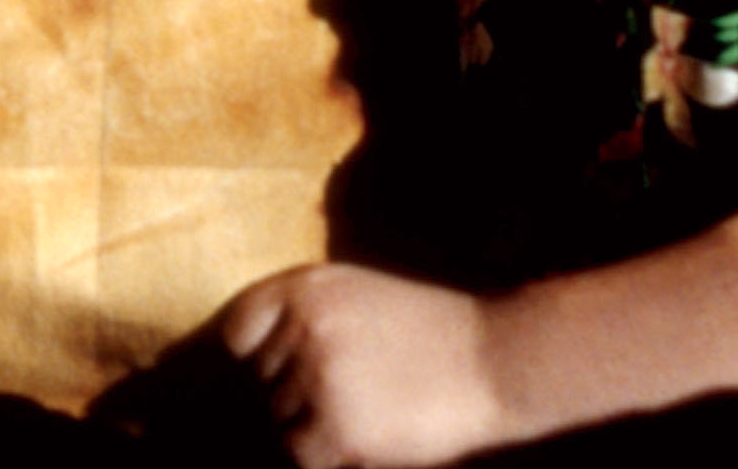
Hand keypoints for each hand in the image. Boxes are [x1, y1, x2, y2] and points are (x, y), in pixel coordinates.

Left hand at [221, 264, 501, 468]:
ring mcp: (319, 378)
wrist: (499, 360)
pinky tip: (371, 437)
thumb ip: (302, 314)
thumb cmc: (431, 330)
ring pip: (281, 421)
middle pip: (261, 381)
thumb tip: (251, 357)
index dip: (256, 355)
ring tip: (371, 409)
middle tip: (354, 389)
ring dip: (314, 426)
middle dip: (295, 393)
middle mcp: (303, 326)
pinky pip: (304, 455)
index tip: (279, 369)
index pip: (239, 329)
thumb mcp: (358, 294)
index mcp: (305, 286)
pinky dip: (330, 455)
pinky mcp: (339, 428)